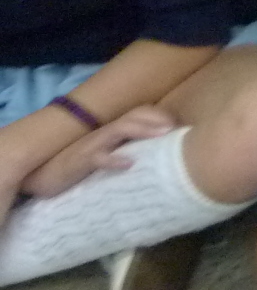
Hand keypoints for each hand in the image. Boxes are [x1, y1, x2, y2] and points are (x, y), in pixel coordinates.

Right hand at [19, 106, 176, 198]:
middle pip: (132, 116)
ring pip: (118, 130)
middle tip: (176, 127)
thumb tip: (159, 150)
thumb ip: (128, 147)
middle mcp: (104, 133)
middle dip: (156, 118)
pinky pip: (98, 157)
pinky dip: (113, 159)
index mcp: (113, 130)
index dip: (160, 115)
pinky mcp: (80, 161)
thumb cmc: (81, 165)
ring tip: (163, 134)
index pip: (138, 112)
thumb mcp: (108, 154)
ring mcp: (92, 145)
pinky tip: (129, 164)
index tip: (180, 125)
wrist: (43, 177)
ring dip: (142, 130)